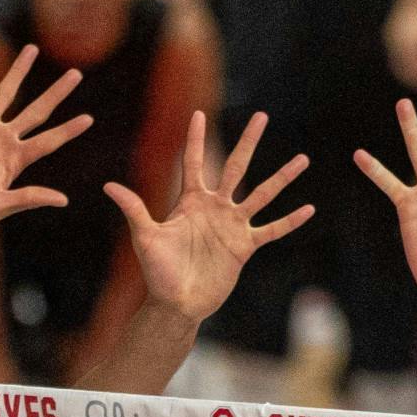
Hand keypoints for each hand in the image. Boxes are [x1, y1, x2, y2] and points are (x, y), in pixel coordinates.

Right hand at [0, 43, 93, 231]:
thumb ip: (29, 198)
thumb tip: (64, 200)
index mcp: (15, 160)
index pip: (49, 140)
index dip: (69, 130)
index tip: (89, 118)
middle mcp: (3, 139)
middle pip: (37, 111)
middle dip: (57, 93)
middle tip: (77, 74)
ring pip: (6, 91)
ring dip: (19, 70)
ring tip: (33, 49)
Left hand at [103, 111, 314, 322]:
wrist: (176, 303)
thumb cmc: (157, 272)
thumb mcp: (145, 237)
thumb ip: (134, 209)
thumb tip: (108, 185)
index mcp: (190, 201)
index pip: (195, 162)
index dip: (196, 139)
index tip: (198, 114)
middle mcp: (215, 208)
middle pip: (237, 167)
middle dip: (248, 141)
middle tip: (262, 116)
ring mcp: (232, 226)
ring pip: (262, 194)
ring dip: (281, 177)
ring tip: (302, 159)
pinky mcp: (244, 246)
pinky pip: (271, 229)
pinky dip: (289, 220)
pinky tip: (308, 208)